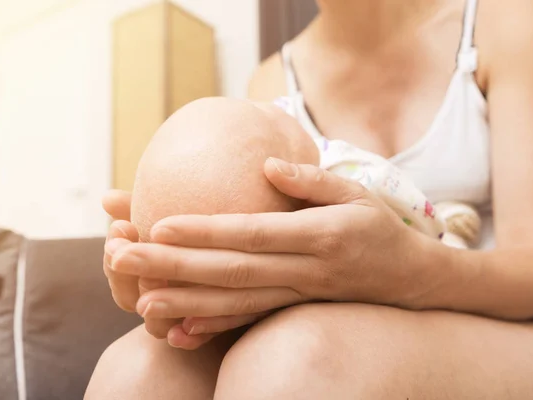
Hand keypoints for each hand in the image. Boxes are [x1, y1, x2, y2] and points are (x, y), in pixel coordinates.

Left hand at [110, 158, 427, 325]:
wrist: (410, 280)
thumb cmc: (380, 228)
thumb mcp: (357, 193)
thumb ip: (312, 180)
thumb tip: (266, 164)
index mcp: (319, 235)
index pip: (252, 232)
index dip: (206, 230)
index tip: (159, 223)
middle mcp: (305, 270)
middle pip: (231, 271)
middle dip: (174, 265)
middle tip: (123, 256)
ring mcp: (298, 294)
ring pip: (234, 302)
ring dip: (184, 300)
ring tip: (139, 298)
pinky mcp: (294, 308)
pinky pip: (250, 321)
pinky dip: (214, 326)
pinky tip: (179, 328)